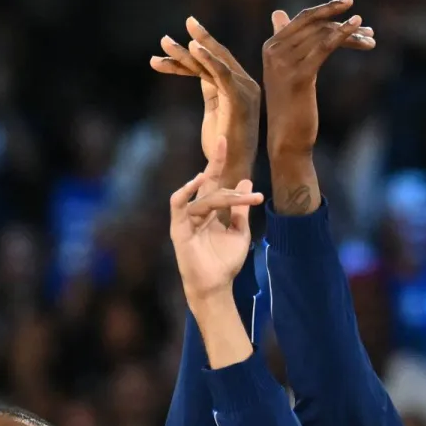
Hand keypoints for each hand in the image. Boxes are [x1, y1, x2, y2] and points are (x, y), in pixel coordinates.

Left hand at [150, 19, 261, 188]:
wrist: (231, 173)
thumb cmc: (222, 150)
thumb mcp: (214, 115)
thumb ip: (212, 93)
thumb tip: (200, 74)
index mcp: (237, 88)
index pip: (212, 65)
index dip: (191, 54)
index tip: (167, 49)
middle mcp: (244, 85)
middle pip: (214, 58)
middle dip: (191, 43)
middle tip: (164, 38)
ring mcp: (244, 90)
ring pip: (213, 62)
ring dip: (187, 51)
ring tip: (164, 43)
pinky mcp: (240, 98)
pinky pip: (222, 72)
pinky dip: (208, 58)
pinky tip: (192, 49)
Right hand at [169, 151, 263, 304]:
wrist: (216, 285)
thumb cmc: (225, 262)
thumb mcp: (240, 231)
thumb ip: (240, 209)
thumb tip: (245, 181)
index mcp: (210, 211)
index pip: (213, 181)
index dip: (217, 161)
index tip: (224, 139)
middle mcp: (197, 213)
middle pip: (208, 184)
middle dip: (221, 168)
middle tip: (247, 180)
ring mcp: (187, 220)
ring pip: (205, 197)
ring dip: (227, 197)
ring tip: (245, 200)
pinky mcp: (179, 229)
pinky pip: (178, 205)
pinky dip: (185, 192)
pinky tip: (196, 183)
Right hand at [263, 0, 374, 159]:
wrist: (286, 138)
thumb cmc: (290, 104)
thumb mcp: (285, 69)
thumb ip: (285, 41)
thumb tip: (278, 13)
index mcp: (270, 47)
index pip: (304, 19)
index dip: (327, 9)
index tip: (348, 3)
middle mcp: (274, 53)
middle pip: (316, 25)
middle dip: (342, 22)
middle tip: (367, 26)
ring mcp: (284, 65)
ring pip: (324, 35)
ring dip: (352, 33)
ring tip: (370, 37)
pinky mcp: (299, 77)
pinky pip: (325, 47)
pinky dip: (345, 35)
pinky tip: (361, 31)